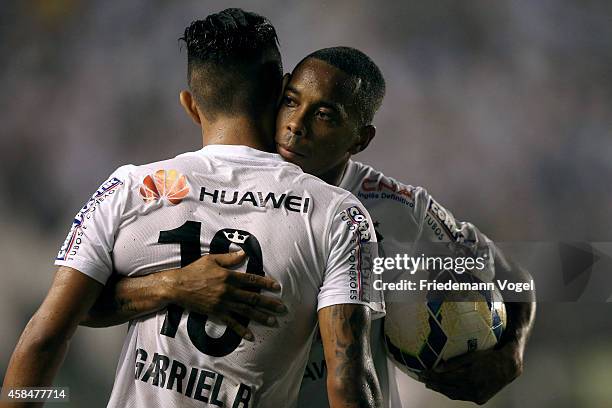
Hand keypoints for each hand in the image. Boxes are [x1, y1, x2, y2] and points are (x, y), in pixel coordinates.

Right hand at [159, 250, 285, 340]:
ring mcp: (222, 303)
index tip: (277, 287)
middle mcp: (228, 291)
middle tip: (283, 308)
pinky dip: (241, 330)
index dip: (266, 283)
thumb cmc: (194, 270)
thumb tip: (244, 253)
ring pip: (246, 311)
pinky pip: (231, 323)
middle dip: (269, 303)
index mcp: (228, 276)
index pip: (252, 280)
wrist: (177, 286)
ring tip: (273, 321)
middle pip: (253, 297)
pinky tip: (251, 336)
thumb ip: (229, 257)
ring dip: (261, 316)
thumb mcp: (211, 259)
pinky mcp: (216, 313)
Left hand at [419, 343, 523, 404]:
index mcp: (469, 377)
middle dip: (433, 384)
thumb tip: (437, 368)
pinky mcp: (480, 399)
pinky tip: (445, 388)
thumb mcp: (471, 356)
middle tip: (423, 379)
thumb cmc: (490, 357)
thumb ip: (454, 363)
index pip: (444, 379)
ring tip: (431, 384)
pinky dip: (452, 392)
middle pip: (447, 389)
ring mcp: (476, 396)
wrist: (508, 366)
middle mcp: (472, 389)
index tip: (422, 373)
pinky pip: (462, 396)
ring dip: (441, 390)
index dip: (432, 377)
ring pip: (453, 395)